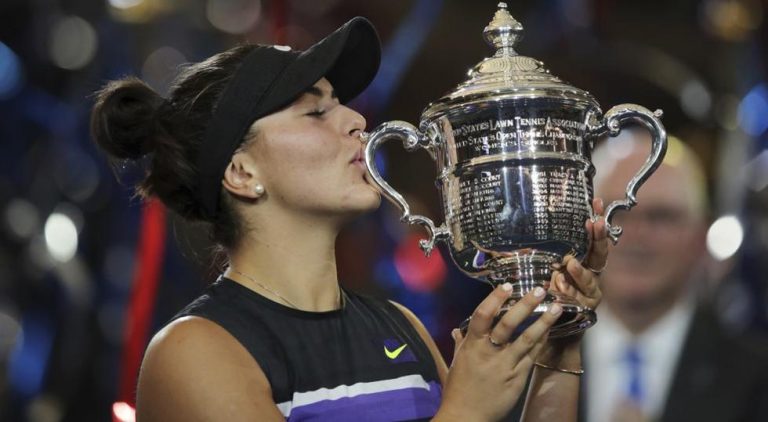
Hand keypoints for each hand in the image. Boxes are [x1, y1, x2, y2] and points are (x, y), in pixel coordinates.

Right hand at [436, 285, 561, 421]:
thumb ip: (461, 344)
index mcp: (472, 345)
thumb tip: (458, 330)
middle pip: (508, 324)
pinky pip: (532, 356)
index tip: (508, 286)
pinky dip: (541, 342)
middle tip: (540, 290)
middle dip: (525, 305)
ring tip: (557, 307)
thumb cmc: (459, 388)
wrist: (466, 417)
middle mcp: (489, 352)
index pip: (482, 316)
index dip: (494, 299)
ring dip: (543, 322)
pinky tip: (550, 331)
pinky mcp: (518, 378)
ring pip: (527, 339)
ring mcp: (505, 365)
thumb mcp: (456, 363)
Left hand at [539, 198, 607, 364]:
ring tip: (569, 262)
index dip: (596, 222)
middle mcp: (590, 277)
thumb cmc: (538, 299)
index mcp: (580, 264)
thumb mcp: (535, 272)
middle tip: (594, 222)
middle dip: (598, 238)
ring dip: (579, 271)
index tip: (596, 203)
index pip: (592, 239)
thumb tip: (507, 230)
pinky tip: (560, 287)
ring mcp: (590, 294)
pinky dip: (569, 292)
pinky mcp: (585, 311)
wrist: (543, 335)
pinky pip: (579, 299)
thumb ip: (533, 256)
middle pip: (599, 255)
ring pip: (589, 278)